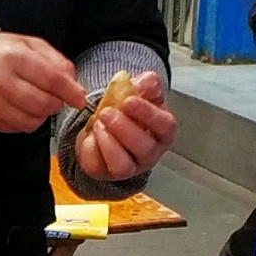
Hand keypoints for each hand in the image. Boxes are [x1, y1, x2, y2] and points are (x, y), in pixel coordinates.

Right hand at [0, 31, 82, 134]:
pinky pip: (19, 128)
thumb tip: (75, 86)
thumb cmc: (2, 53)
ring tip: (36, 100)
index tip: (80, 99)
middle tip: (54, 97)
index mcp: (13, 56)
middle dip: (56, 103)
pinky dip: (27, 120)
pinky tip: (21, 107)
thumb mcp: (31, 45)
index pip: (51, 79)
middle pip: (43, 104)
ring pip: (32, 121)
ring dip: (42, 114)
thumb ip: (56, 62)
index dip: (70, 92)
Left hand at [74, 68, 175, 183]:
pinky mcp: (106, 173)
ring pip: (123, 166)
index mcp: (163, 131)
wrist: (106, 124)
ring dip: (109, 143)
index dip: (148, 114)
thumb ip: (147, 84)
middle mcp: (150, 153)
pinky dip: (92, 149)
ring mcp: (129, 167)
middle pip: (145, 149)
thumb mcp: (139, 91)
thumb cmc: (129, 111)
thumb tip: (149, 81)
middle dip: (124, 129)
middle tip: (107, 112)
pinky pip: (99, 167)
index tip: (129, 101)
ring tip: (98, 123)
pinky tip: (90, 134)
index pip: (165, 126)